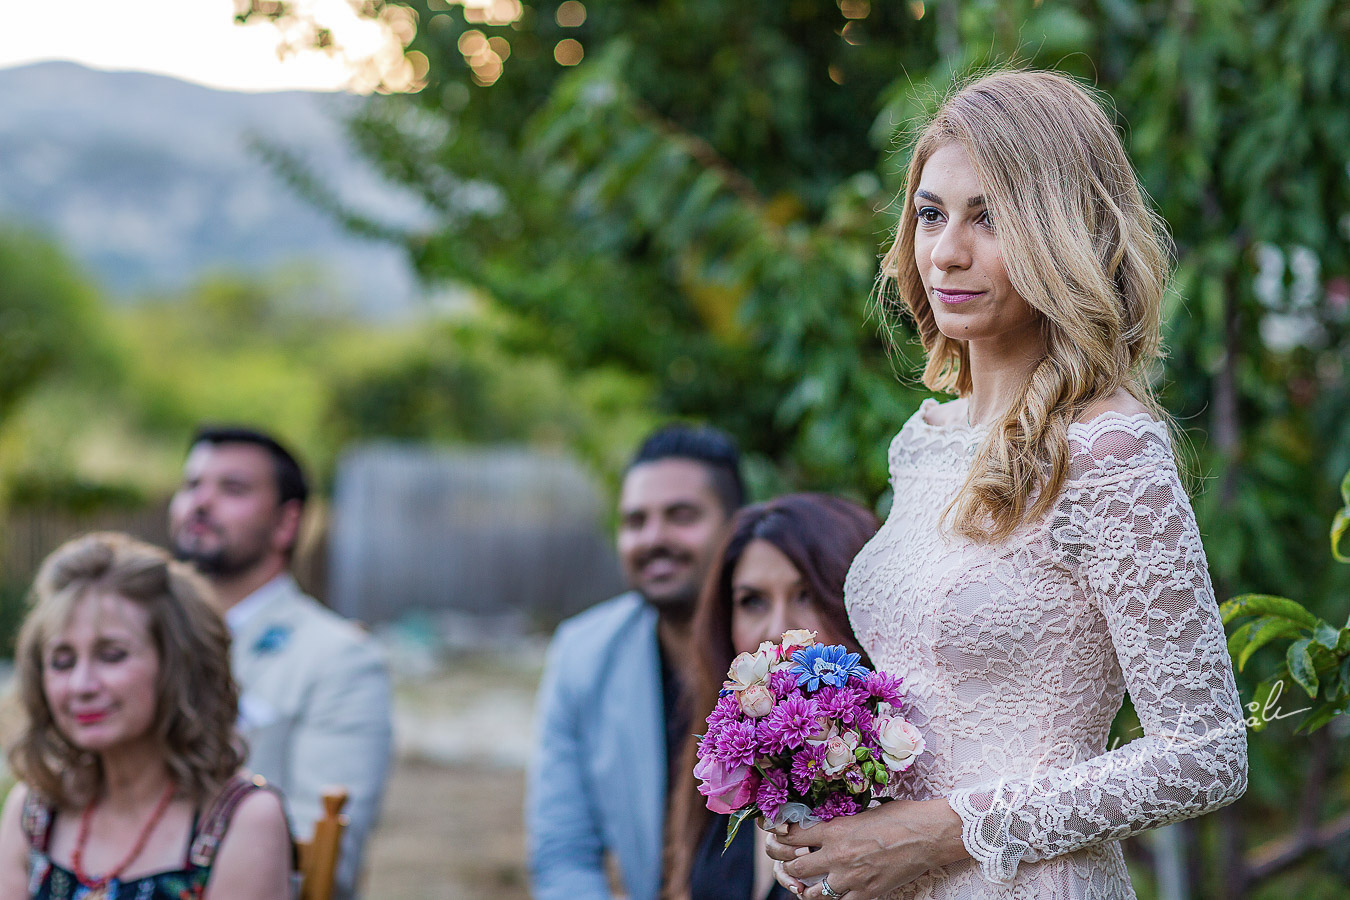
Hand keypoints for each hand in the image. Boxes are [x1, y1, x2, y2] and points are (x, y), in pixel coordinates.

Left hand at [763, 799, 967, 899]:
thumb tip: (823, 823)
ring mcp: (851, 879)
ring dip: (807, 887)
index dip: (778, 836)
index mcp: (834, 830)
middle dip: (786, 863)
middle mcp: (837, 856)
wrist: (928, 835)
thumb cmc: (899, 816)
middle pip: (795, 866)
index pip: (792, 835)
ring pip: (812, 892)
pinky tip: (835, 893)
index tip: (775, 836)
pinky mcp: (867, 894)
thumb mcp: (862, 811)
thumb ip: (839, 821)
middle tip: (785, 860)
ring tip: (807, 882)